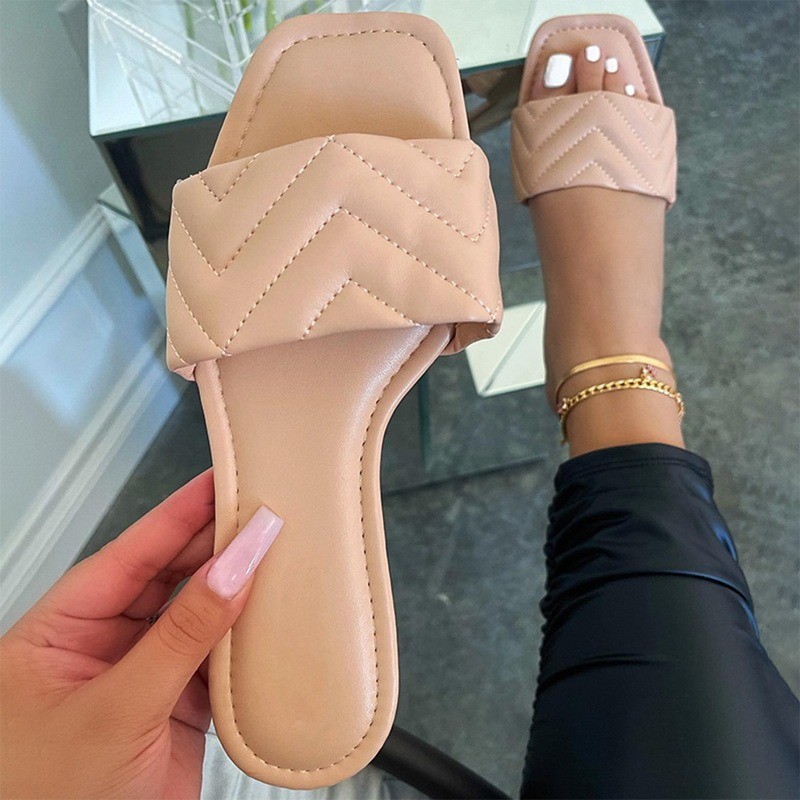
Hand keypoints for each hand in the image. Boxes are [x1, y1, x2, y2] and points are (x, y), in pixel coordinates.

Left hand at [0, 470, 281, 799]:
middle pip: (169, 576)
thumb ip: (182, 633)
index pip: (129, 553)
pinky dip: (248, 641)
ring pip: (198, 615)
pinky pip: (218, 658)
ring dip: (237, 591)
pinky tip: (273, 618)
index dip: (178, 513)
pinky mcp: (177, 708)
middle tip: (263, 511)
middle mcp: (102, 645)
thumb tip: (235, 565)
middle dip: (215, 544)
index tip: (222, 479)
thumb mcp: (115, 708)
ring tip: (277, 553)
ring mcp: (142, 676)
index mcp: (60, 631)